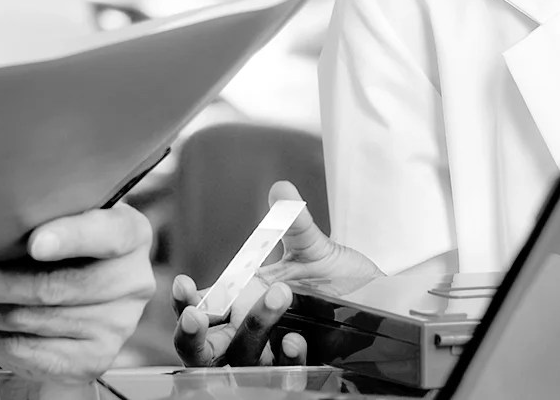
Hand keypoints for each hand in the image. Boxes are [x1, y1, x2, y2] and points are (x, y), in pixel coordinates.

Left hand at [0, 205, 156, 377]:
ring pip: (30, 322)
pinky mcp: (92, 360)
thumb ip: (42, 215)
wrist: (91, 300)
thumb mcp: (69, 218)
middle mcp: (131, 282)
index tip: (35, 243)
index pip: (104, 233)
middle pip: (51, 287)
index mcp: (130, 234)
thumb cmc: (68, 248)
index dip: (69, 238)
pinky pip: (27, 352)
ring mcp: (115, 326)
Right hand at [172, 181, 380, 367]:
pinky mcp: (302, 364)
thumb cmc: (334, 275)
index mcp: (241, 300)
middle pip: (204, 348)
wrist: (376, 299)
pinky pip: (283, 371)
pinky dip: (285, 355)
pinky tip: (294, 338)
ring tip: (278, 296)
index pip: (200, 307)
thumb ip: (293, 220)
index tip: (184, 283)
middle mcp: (250, 329)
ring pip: (241, 357)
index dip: (184, 302)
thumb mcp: (312, 245)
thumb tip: (282, 189)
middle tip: (195, 316)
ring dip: (252, 328)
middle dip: (191, 336)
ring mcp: (273, 350)